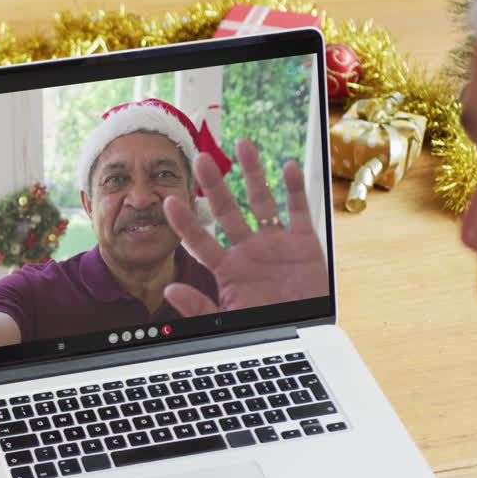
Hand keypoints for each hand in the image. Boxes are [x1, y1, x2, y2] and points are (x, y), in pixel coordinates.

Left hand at [163, 139, 327, 314]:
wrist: (307, 334)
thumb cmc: (267, 328)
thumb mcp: (230, 322)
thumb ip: (200, 307)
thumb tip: (169, 289)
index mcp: (227, 269)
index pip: (200, 240)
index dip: (185, 222)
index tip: (169, 201)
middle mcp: (248, 250)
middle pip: (227, 211)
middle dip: (215, 185)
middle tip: (201, 158)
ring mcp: (275, 243)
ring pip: (261, 201)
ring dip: (252, 173)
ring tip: (242, 143)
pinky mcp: (304, 243)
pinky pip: (299, 211)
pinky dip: (295, 190)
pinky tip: (287, 167)